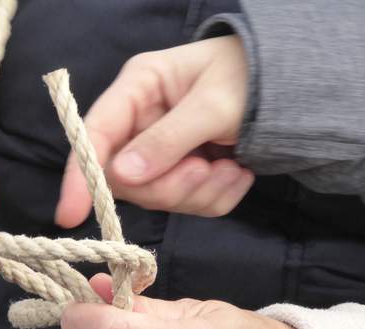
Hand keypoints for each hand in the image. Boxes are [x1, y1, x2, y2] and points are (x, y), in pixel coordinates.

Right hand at [56, 36, 253, 227]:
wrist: (294, 90)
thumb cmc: (252, 78)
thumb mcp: (214, 104)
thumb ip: (169, 139)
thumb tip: (122, 176)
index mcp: (138, 89)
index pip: (94, 134)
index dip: (80, 175)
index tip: (70, 214)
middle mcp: (140, 122)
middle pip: (125, 178)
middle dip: (168, 185)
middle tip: (206, 169)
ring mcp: (159, 151)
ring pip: (157, 197)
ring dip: (199, 192)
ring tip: (232, 166)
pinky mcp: (181, 173)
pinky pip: (187, 205)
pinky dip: (216, 196)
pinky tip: (237, 172)